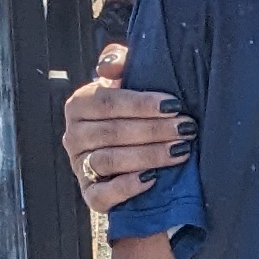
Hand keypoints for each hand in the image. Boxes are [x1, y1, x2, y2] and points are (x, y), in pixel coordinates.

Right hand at [65, 48, 192, 211]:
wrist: (129, 151)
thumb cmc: (130, 111)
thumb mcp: (125, 81)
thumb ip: (118, 62)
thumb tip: (110, 66)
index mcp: (78, 105)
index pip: (108, 102)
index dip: (142, 104)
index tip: (174, 105)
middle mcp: (73, 135)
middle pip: (112, 132)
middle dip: (154, 130)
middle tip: (186, 129)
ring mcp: (78, 167)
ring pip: (110, 161)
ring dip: (148, 156)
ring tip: (180, 151)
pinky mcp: (89, 195)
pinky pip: (102, 195)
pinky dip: (127, 188)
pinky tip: (152, 179)